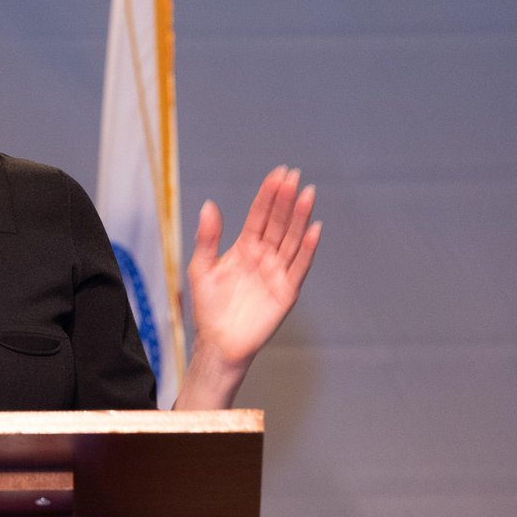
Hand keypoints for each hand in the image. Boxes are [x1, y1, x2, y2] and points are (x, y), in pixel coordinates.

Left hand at [177, 167, 320, 408]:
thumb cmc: (209, 308)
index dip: (268, 194)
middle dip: (286, 199)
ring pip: (291, 238)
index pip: (259, 215)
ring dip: (300, 217)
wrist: (219, 343)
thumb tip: (209, 205)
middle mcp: (264, 256)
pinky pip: (300, 266)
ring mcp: (277, 272)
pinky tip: (314, 228)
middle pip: (278, 222)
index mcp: (245, 247)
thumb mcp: (201, 268)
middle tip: (295, 176)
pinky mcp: (287, 291)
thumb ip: (207, 237)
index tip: (278, 173)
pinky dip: (308, 248)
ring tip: (308, 194)